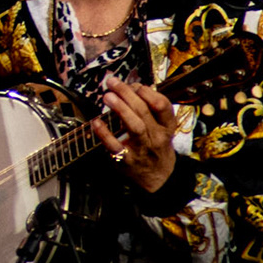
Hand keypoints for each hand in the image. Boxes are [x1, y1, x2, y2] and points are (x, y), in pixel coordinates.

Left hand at [95, 73, 177, 193]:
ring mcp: (143, 149)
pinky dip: (105, 134)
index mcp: (167, 127)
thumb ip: (148, 108)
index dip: (147, 92)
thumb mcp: (161, 128)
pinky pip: (116, 146)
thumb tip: (129, 86)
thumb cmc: (155, 146)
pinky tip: (96, 122)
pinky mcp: (127, 161)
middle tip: (112, 83)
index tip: (134, 85)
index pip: (163, 106)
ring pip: (135, 127)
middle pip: (145, 112)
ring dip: (121, 110)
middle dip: (127, 94)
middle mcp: (157, 137)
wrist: (158, 179)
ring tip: (107, 96)